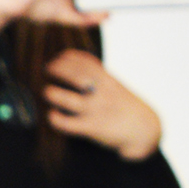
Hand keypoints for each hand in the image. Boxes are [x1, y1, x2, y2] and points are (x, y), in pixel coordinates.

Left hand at [43, 48, 161, 159]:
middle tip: (44, 70)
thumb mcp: (115, 85)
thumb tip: (76, 63)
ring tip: (46, 91)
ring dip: (53, 93)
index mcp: (108, 80)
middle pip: (76, 75)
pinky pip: (69, 124)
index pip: (86, 62)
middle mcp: (102, 92)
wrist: (144, 129)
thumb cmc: (124, 106)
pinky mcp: (92, 128)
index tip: (55, 58)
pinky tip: (50, 115)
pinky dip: (56, 119)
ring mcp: (96, 110)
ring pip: (69, 100)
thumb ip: (98, 75)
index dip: (67, 58)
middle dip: (57, 69)